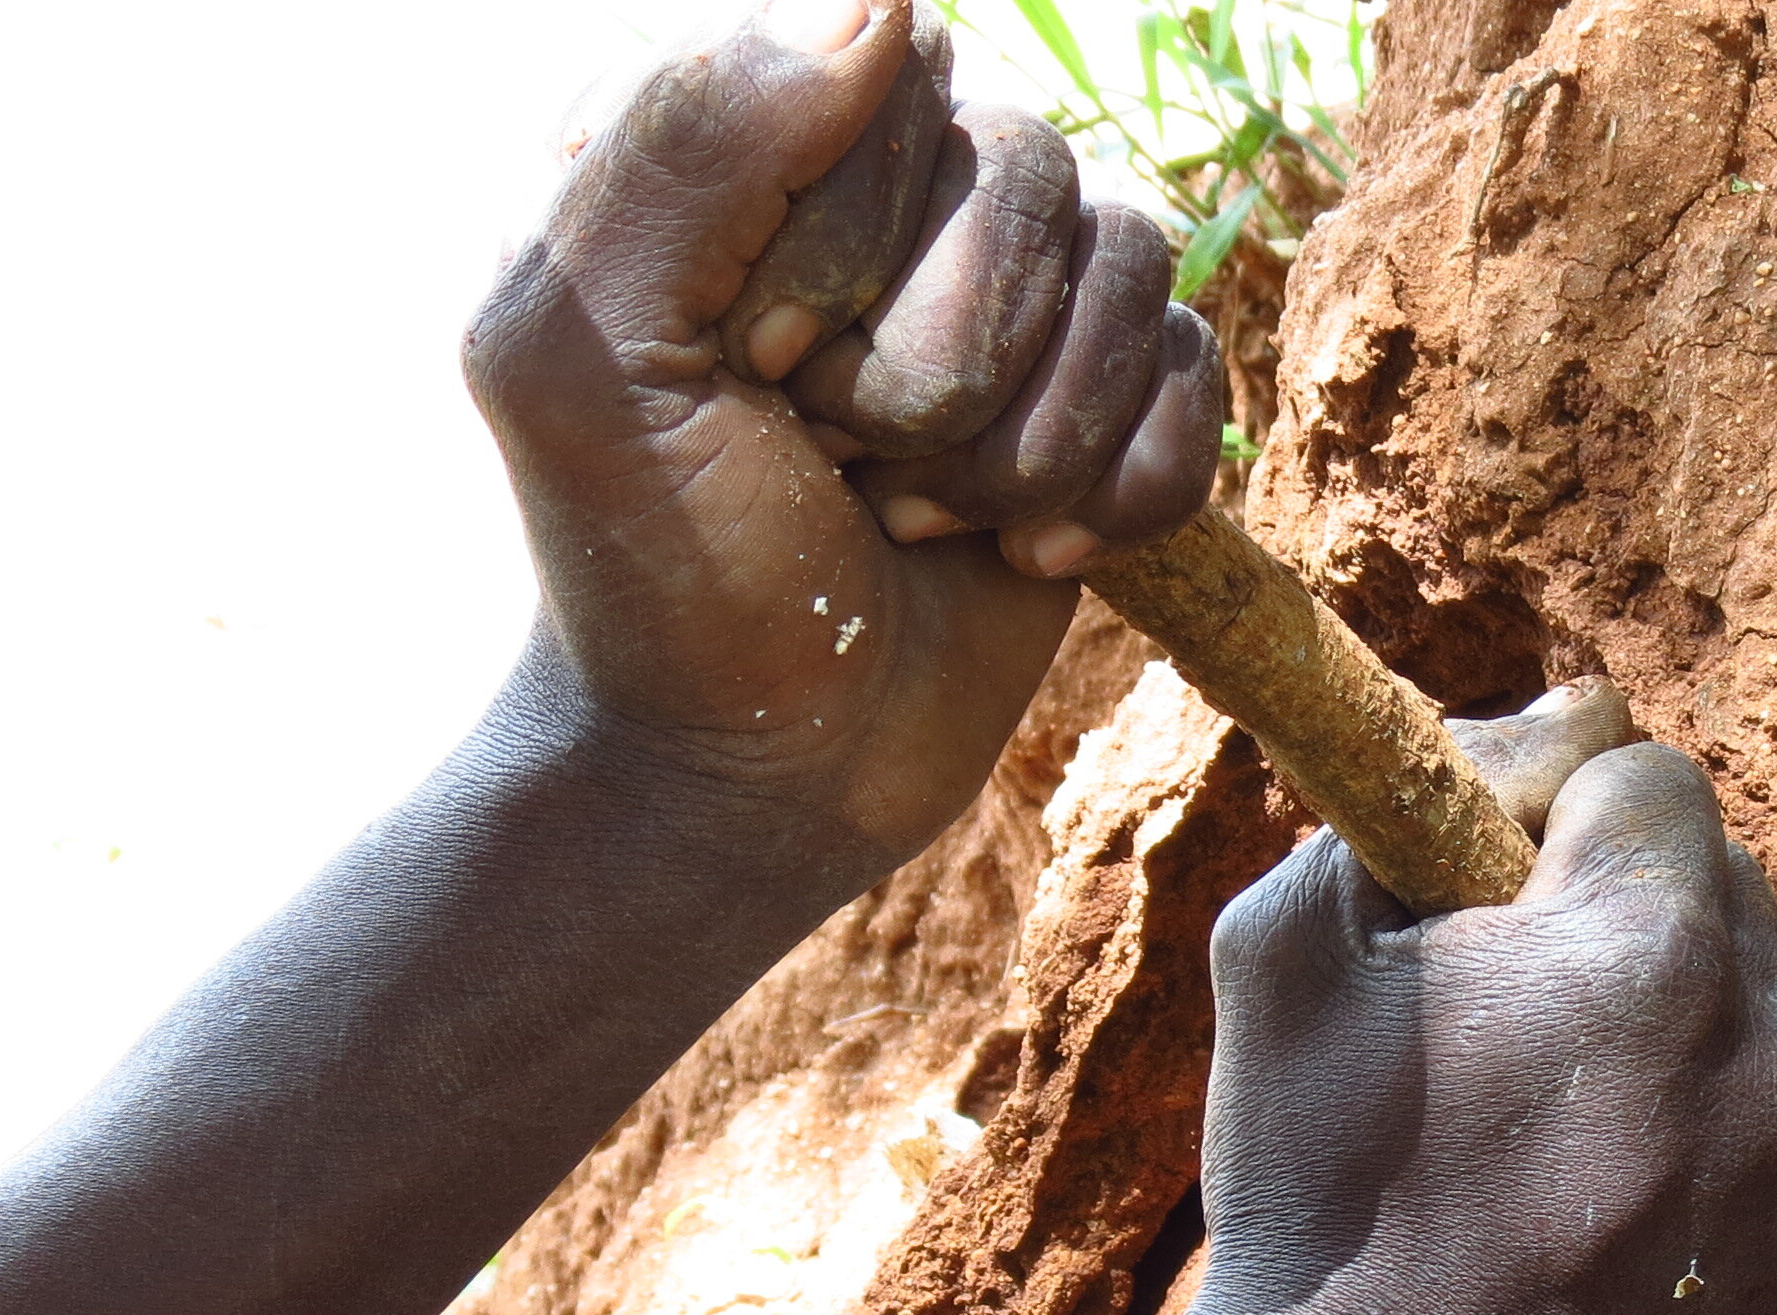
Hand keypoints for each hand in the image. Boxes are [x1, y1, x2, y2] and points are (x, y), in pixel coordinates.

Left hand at [463, 0, 1222, 852]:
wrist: (757, 775)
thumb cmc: (651, 577)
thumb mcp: (580, 358)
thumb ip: (682, 146)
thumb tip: (889, 1)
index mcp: (747, 146)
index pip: (890, 82)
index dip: (850, 252)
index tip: (752, 375)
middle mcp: (891, 193)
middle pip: (1031, 170)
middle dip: (945, 366)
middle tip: (842, 462)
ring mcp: (1011, 298)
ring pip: (1134, 265)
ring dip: (1032, 441)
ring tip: (922, 518)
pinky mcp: (1103, 403)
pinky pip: (1196, 373)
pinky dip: (1121, 489)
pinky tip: (1025, 558)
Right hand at [1169, 691, 1776, 1314]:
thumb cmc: (1306, 1197)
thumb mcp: (1287, 945)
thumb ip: (1428, 785)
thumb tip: (1567, 716)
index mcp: (1647, 949)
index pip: (1652, 782)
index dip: (1554, 824)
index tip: (1490, 903)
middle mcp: (1771, 1052)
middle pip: (1728, 897)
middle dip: (1627, 927)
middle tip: (1516, 1030)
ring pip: (1771, 1028)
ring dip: (1684, 1048)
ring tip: (1558, 1144)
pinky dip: (1727, 1164)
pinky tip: (1614, 1223)